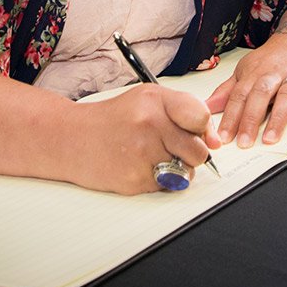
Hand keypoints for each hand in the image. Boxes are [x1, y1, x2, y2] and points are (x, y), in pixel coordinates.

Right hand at [68, 84, 219, 193]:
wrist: (71, 138)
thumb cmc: (114, 119)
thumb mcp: (148, 100)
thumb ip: (184, 112)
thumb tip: (214, 141)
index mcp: (155, 100)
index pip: (200, 117)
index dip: (202, 130)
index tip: (196, 133)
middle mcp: (149, 124)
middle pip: (198, 151)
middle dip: (191, 153)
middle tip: (171, 147)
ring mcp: (141, 153)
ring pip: (185, 172)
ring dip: (176, 169)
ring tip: (154, 157)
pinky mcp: (134, 179)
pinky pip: (166, 186)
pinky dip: (159, 181)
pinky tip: (140, 167)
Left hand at [206, 34, 286, 148]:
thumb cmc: (271, 60)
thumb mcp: (246, 70)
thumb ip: (227, 91)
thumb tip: (207, 106)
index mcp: (254, 73)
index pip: (239, 96)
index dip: (230, 117)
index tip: (223, 137)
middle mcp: (274, 74)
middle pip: (261, 95)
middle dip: (251, 119)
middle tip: (244, 142)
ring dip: (278, 118)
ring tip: (270, 138)